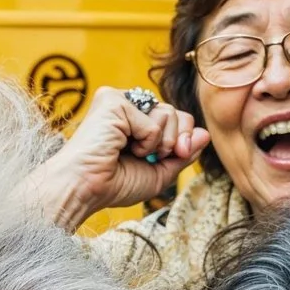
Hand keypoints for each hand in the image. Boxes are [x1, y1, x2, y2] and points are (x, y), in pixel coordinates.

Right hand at [23, 87, 208, 226]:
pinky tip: (122, 147)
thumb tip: (205, 134)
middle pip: (177, 112)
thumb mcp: (159, 172)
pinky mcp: (114, 101)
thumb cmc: (113, 184)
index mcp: (135, 120)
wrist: (85, 189)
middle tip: (153, 157)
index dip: (183, 139)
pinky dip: (146, 141)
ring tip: (135, 153)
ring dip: (160, 143)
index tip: (173, 157)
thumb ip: (183, 153)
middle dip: (175, 141)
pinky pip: (153, 120)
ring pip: (168, 112)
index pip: (176, 118)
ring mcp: (119, 101)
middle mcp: (127, 105)